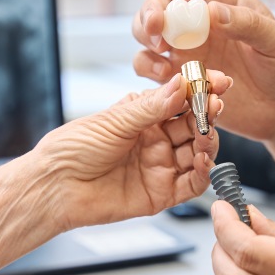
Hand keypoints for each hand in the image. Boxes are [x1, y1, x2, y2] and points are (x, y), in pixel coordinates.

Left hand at [35, 73, 229, 230]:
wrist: (54, 186)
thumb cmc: (73, 148)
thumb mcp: (114, 121)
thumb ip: (151, 106)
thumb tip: (182, 84)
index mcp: (143, 116)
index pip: (181, 100)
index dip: (201, 90)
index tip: (219, 81)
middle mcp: (155, 140)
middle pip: (194, 126)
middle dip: (207, 115)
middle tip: (216, 105)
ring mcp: (159, 167)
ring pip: (198, 154)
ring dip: (208, 142)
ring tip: (207, 134)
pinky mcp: (160, 194)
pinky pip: (191, 184)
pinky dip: (203, 174)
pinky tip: (204, 161)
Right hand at [132, 0, 274, 141]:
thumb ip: (246, 23)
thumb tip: (211, 11)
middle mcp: (195, 22)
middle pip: (155, 4)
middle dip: (149, 13)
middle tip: (157, 30)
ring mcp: (184, 51)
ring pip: (145, 36)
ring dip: (145, 40)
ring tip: (163, 54)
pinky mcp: (178, 79)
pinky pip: (150, 70)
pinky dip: (152, 72)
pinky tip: (172, 81)